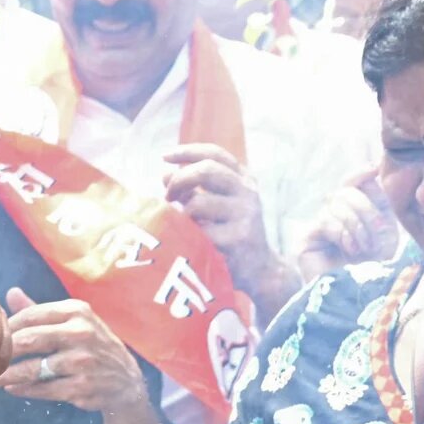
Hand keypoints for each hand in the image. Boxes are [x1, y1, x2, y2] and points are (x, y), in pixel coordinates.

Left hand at [0, 287, 147, 415]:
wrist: (125, 381)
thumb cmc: (90, 347)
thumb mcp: (73, 322)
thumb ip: (40, 310)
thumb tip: (10, 292)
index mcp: (77, 311)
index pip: (31, 315)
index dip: (7, 327)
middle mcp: (82, 333)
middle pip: (29, 340)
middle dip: (1, 352)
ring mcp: (83, 361)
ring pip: (33, 368)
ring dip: (7, 375)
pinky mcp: (82, 387)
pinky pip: (44, 389)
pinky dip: (24, 389)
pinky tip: (12, 389)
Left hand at [162, 144, 276, 305]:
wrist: (259, 271)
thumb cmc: (230, 236)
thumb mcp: (216, 207)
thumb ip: (194, 190)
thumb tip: (165, 175)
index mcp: (243, 178)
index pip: (214, 154)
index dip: (187, 152)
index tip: (165, 156)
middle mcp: (247, 191)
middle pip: (206, 170)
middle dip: (179, 180)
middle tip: (167, 196)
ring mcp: (245, 214)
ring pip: (198, 203)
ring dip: (183, 214)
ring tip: (183, 226)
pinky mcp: (238, 238)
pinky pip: (200, 232)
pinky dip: (189, 237)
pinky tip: (193, 243)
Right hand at [297, 168, 393, 280]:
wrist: (361, 297)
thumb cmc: (376, 267)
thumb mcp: (384, 229)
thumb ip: (378, 201)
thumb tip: (373, 167)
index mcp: (351, 212)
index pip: (350, 182)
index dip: (360, 173)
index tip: (375, 168)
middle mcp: (332, 216)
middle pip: (346, 191)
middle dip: (367, 210)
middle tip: (376, 233)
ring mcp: (316, 228)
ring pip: (336, 205)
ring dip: (357, 227)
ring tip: (363, 248)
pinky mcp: (305, 240)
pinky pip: (326, 221)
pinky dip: (343, 234)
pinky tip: (349, 250)